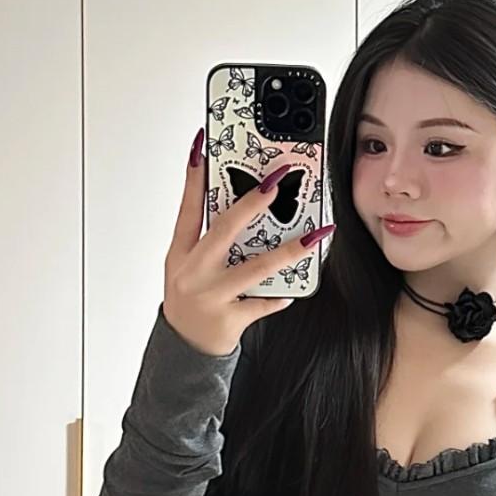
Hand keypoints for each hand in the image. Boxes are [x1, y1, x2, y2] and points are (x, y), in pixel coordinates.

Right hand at [163, 139, 334, 356]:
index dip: (193, 176)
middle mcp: (192, 272)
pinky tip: (291, 291)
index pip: (187, 207)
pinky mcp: (228, 319)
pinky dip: (278, 297)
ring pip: (253, 269)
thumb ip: (210, 239)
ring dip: (287, 251)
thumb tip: (247, 206)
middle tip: (275, 182)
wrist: (186, 349)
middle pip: (223, 230)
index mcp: (181, 252)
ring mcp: (210, 296)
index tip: (203, 146)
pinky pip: (262, 303)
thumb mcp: (190, 266)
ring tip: (313, 236)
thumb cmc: (193, 299)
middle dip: (251, 203)